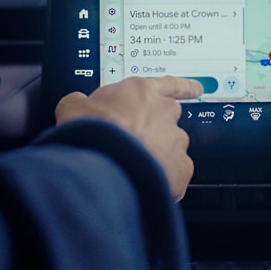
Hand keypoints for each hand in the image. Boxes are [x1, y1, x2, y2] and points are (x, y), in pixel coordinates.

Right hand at [54, 76, 202, 200]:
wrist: (103, 163)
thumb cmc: (91, 133)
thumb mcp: (73, 106)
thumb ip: (83, 103)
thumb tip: (78, 106)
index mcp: (142, 92)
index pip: (170, 84)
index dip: (183, 87)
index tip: (197, 89)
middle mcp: (165, 113)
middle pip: (168, 121)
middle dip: (155, 133)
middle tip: (133, 146)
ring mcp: (176, 141)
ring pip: (172, 149)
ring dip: (157, 158)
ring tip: (132, 169)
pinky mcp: (182, 169)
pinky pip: (176, 175)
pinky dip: (164, 181)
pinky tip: (143, 185)